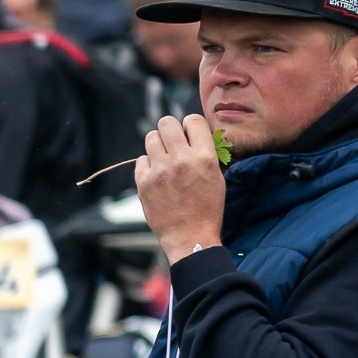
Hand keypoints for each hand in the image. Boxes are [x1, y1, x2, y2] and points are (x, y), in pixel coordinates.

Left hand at [135, 112, 225, 261]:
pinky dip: (148, 165)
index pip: (193, 120)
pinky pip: (141, 159)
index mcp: (204, 157)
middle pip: (166, 122)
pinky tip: (157, 176)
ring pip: (151, 137)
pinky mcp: (144, 182)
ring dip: (158, 145)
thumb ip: (205, 153)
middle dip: (170, 130)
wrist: (190, 238)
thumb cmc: (207, 209)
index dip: (190, 126)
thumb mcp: (217, 177)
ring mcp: (160, 170)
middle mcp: (181, 159)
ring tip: (164, 158)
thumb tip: (192, 135)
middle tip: (173, 142)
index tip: (189, 135)